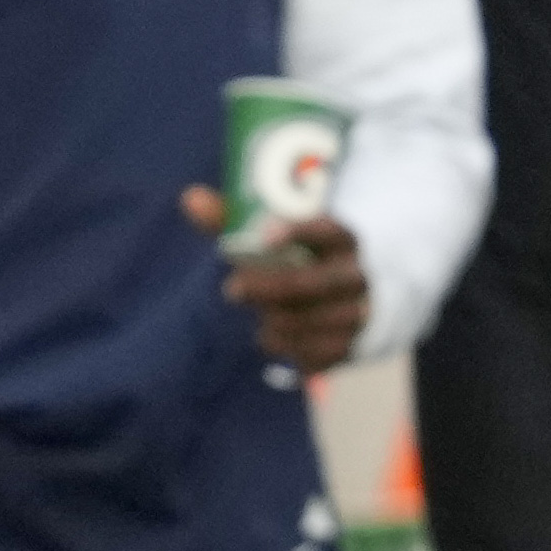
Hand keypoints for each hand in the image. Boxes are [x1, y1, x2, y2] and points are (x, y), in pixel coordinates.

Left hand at [186, 197, 374, 371]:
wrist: (352, 304)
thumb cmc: (300, 262)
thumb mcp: (275, 239)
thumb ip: (234, 220)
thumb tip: (191, 198)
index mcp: (342, 241)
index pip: (327, 231)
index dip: (299, 233)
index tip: (264, 237)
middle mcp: (357, 276)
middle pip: (312, 284)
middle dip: (268, 288)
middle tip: (233, 289)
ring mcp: (358, 313)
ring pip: (308, 321)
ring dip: (274, 319)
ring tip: (260, 314)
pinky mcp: (350, 346)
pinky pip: (311, 351)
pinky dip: (284, 344)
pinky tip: (273, 334)